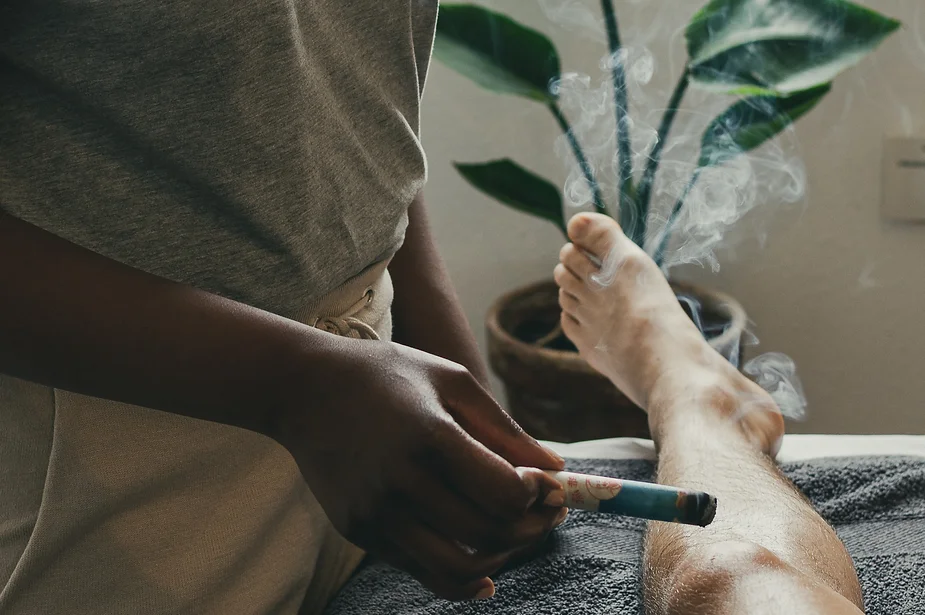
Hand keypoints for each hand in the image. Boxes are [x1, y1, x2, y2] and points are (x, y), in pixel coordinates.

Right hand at [274, 340, 566, 599]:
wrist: (303, 390)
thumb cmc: (387, 374)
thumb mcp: (451, 382)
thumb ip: (504, 428)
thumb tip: (558, 469)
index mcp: (429, 435)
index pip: (504, 491)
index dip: (539, 495)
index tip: (549, 485)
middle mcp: (400, 480)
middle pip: (488, 531)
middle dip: (534, 527)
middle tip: (550, 512)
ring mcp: (376, 512)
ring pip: (458, 567)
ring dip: (503, 558)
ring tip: (518, 536)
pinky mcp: (359, 532)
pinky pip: (422, 571)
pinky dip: (462, 578)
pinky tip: (487, 570)